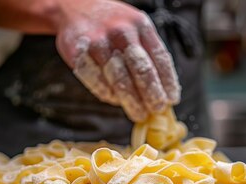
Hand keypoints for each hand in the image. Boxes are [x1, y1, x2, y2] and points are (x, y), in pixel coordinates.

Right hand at [54, 0, 180, 121]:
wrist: (73, 6)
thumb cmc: (108, 22)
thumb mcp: (133, 26)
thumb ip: (146, 52)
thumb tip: (161, 88)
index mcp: (140, 25)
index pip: (159, 58)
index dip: (167, 82)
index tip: (171, 99)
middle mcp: (121, 32)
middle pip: (141, 71)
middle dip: (152, 95)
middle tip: (156, 110)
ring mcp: (99, 42)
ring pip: (119, 80)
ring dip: (131, 100)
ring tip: (138, 112)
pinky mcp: (79, 52)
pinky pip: (96, 81)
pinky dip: (107, 94)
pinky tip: (115, 100)